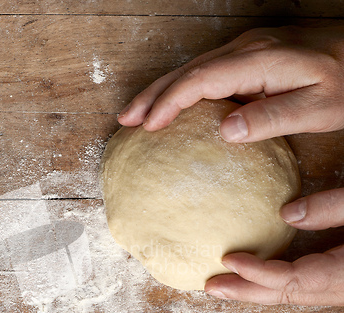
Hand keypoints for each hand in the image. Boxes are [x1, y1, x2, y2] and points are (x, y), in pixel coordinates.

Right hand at [117, 25, 343, 141]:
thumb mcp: (320, 107)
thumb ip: (274, 118)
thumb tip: (226, 130)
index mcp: (259, 60)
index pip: (201, 80)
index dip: (171, 103)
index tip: (149, 127)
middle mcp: (246, 49)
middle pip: (186, 72)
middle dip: (152, 96)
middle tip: (125, 120)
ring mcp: (246, 51)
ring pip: (191, 70)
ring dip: (160, 92)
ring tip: (136, 114)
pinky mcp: (249, 57)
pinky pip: (204, 72)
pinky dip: (180, 90)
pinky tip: (171, 105)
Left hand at [204, 188, 343, 305]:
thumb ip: (331, 208)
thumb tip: (285, 213)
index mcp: (341, 275)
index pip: (290, 279)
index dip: (256, 272)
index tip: (228, 260)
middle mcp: (338, 289)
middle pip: (283, 293)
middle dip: (245, 291)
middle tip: (211, 287)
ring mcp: (338, 289)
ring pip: (290, 294)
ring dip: (255, 289)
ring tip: (223, 285)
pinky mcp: (336, 283)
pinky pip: (299, 288)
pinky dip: (271, 283)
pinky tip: (253, 277)